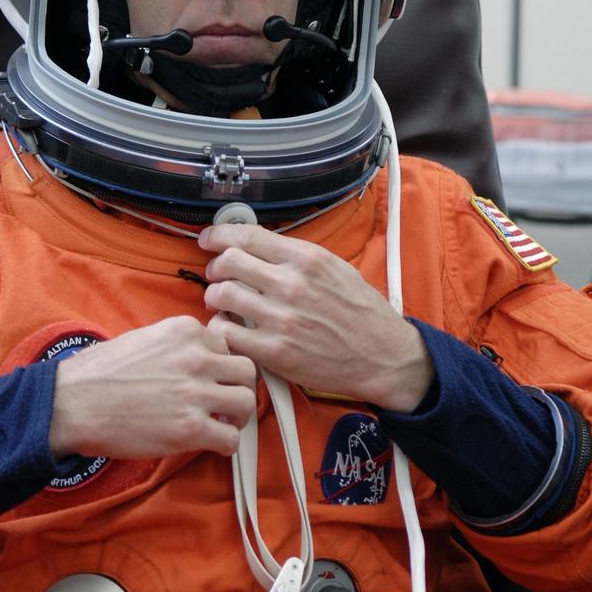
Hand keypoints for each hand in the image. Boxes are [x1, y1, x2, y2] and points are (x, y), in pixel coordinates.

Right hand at [50, 314, 257, 459]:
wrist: (72, 403)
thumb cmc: (101, 373)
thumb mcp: (145, 338)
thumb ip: (179, 345)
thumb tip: (205, 358)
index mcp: (186, 331)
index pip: (227, 346)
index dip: (219, 366)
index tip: (207, 379)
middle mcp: (197, 358)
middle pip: (247, 371)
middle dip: (239, 388)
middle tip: (224, 402)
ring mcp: (196, 394)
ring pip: (247, 403)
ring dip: (237, 416)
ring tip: (220, 423)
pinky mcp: (190, 429)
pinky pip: (231, 438)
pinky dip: (225, 444)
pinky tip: (209, 443)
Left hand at [198, 223, 433, 412]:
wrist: (382, 355)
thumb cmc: (360, 313)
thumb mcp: (335, 269)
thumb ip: (295, 257)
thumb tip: (257, 245)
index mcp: (307, 259)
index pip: (247, 236)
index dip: (219, 236)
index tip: (209, 240)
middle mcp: (292, 284)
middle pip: (228, 262)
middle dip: (215, 268)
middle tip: (216, 276)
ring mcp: (282, 318)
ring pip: (222, 296)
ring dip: (215, 298)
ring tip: (222, 304)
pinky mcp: (275, 351)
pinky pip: (228, 333)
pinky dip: (221, 329)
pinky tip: (230, 329)